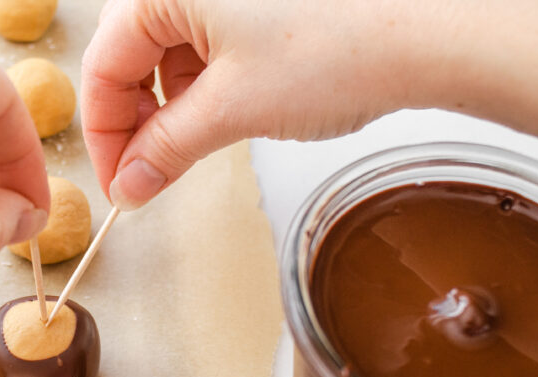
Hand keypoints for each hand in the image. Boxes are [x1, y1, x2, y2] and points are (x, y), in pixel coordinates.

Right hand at [82, 0, 412, 209]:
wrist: (435, 28)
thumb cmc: (340, 47)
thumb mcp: (232, 109)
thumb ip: (166, 150)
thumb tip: (130, 185)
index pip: (102, 67)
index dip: (106, 138)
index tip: (119, 186)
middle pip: (130, 54)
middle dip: (136, 122)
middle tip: (148, 175)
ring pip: (169, 50)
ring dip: (172, 106)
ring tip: (193, 147)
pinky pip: (208, 39)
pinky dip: (206, 84)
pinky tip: (223, 113)